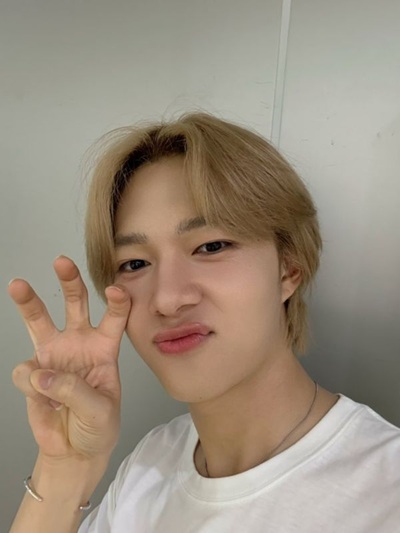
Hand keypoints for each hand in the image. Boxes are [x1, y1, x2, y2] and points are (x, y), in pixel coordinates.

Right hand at [8, 255, 130, 461]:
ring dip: (29, 302)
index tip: (117, 290)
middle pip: (75, 305)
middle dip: (69, 281)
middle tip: (62, 262)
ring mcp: (54, 355)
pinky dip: (31, 384)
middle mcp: (78, 344)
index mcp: (104, 348)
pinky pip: (25, 370)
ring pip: (39, 321)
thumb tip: (42, 373)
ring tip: (18, 284)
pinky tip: (44, 399)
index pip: (115, 318)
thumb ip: (75, 392)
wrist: (75, 450)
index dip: (118, 302)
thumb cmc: (98, 427)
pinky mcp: (33, 372)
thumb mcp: (100, 413)